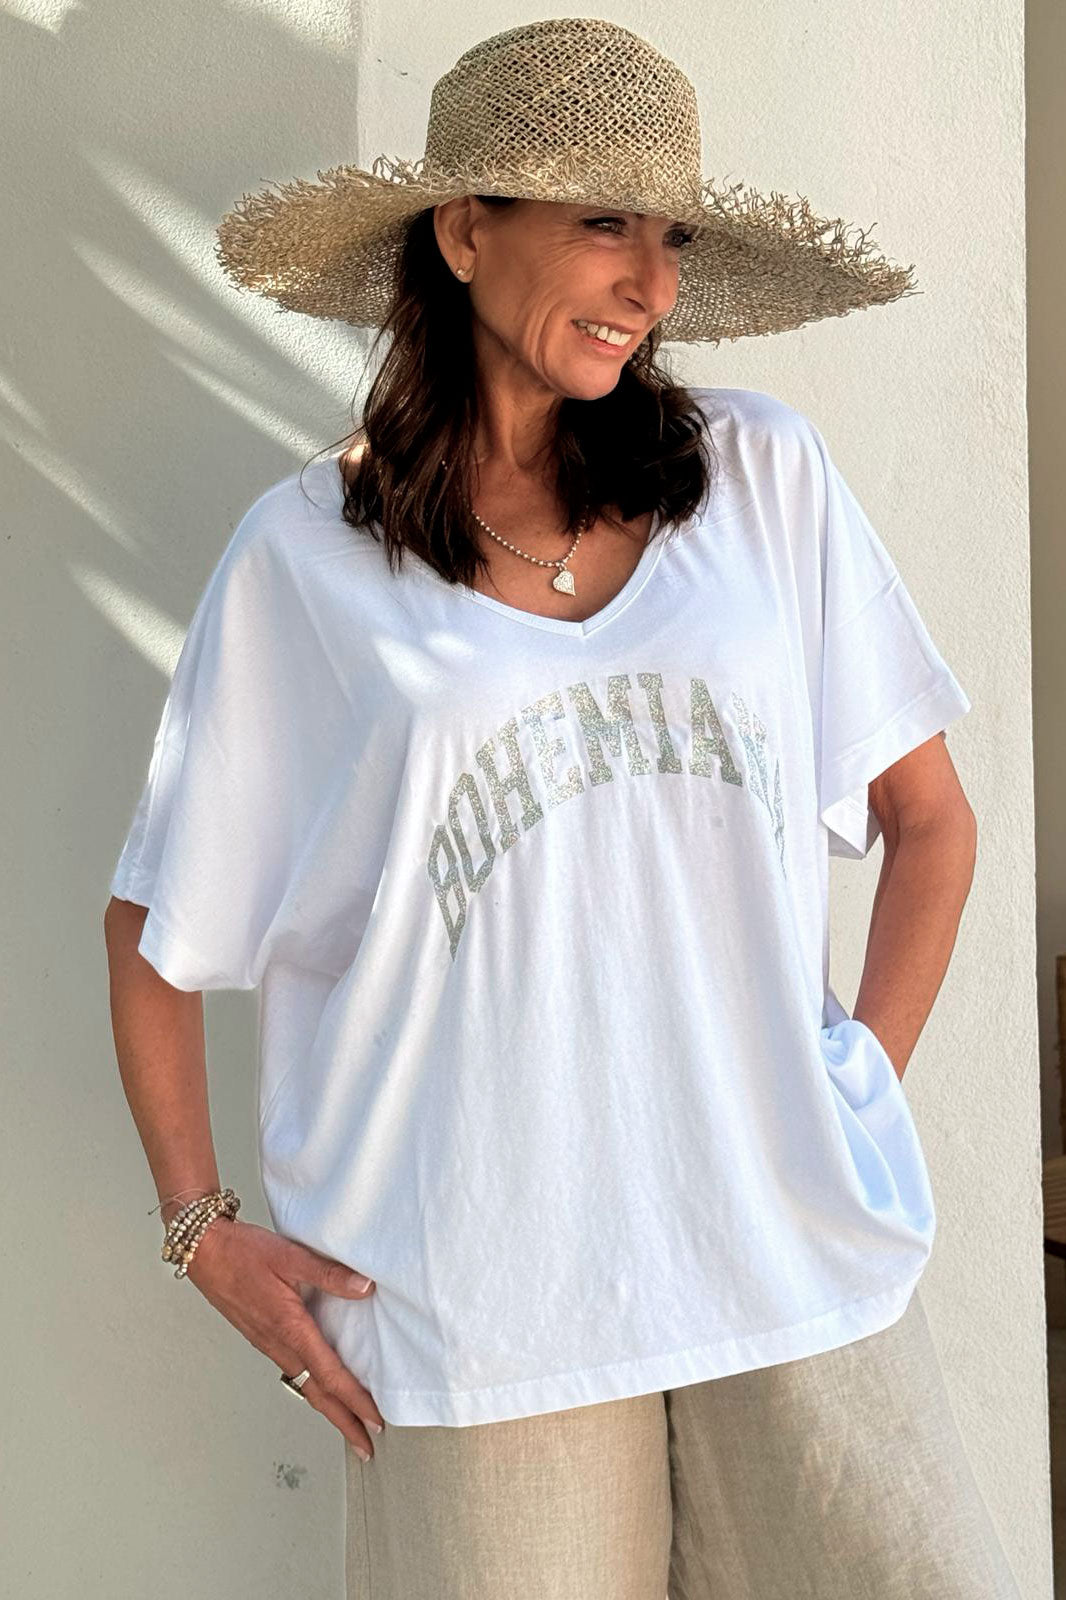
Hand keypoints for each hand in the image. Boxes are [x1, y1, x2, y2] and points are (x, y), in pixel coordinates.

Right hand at [183, 1216, 385, 1458]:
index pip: (330, 1376)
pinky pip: (292, 1370)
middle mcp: (279, 1344)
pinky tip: (320, 1384)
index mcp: (290, 1328)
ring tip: (350, 1421)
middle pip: (318, 1394)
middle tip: (366, 1446)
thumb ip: (330, 1273)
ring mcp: (269, 1343)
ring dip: (329, 1407)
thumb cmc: (242, 1252)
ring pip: (305, 1385)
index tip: (375, 1421)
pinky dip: (312, 1387)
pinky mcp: (263, 1336)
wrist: (203, 1252)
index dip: (355, 1401)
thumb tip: (364, 1287)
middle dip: (344, 1422)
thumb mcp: (290, 1256)